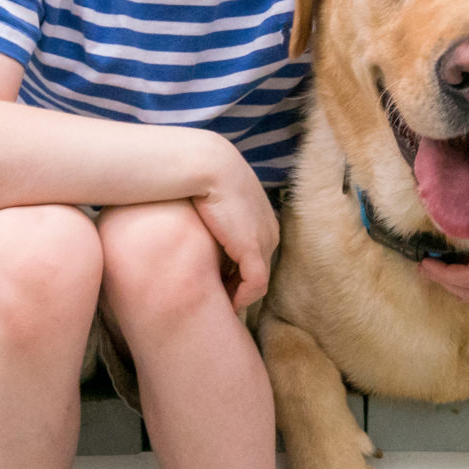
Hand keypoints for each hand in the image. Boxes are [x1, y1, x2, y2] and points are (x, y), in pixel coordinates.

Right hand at [189, 140, 279, 310]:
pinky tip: (226, 304)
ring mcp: (265, 240)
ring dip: (239, 295)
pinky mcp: (254, 249)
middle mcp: (270, 230)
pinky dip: (242, 297)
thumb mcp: (213, 198)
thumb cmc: (200, 177)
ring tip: (219, 304)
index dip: (237, 272)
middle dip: (239, 286)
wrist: (205, 164)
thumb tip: (199, 230)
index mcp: (262, 218)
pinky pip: (256, 285)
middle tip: (218, 299)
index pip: (255, 254)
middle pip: (258, 269)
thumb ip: (213, 217)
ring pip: (258, 281)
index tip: (217, 283)